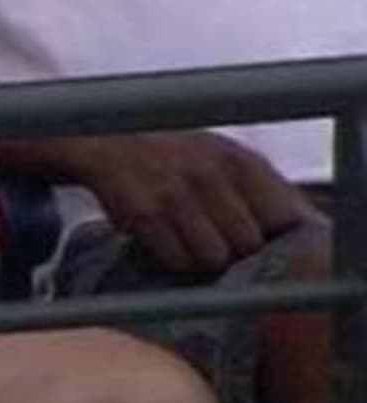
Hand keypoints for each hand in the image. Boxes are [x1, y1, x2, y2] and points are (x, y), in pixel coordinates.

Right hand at [68, 130, 317, 277]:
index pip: (282, 215)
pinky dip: (176, 261)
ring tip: (194, 245)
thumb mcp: (224, 154)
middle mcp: (212, 176)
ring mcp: (177, 197)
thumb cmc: (175, 154)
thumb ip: (257, 185)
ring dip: (205, 259)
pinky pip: (176, 260)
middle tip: (222, 245)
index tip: (266, 243)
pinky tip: (170, 244)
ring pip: (213, 257)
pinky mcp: (146, 217)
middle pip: (248, 243)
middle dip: (238, 252)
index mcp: (240, 161)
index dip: (277, 237)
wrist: (110, 142)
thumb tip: (293, 223)